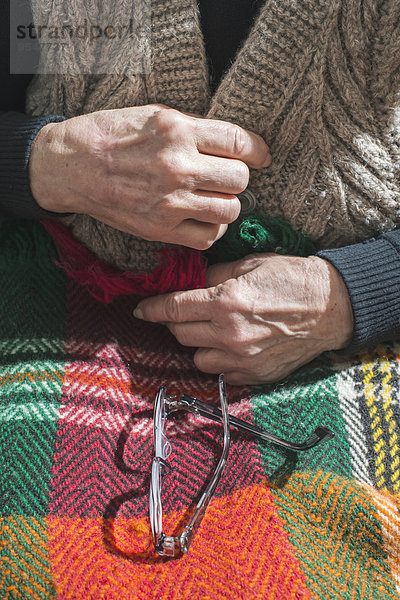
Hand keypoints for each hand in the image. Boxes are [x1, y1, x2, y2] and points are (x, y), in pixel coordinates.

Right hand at [29, 104, 270, 249]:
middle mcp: (178, 167)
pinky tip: (202, 219)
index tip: (260, 156)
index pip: (239, 142)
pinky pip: (207, 237)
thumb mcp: (153, 115)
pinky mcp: (161, 229)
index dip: (257, 150)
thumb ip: (193, 130)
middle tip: (227, 178)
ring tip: (215, 199)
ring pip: (229, 210)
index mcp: (178, 131)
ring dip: (228, 205)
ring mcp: (170, 202)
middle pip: (240, 179)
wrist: (71, 167)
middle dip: (238, 177)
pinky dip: (211, 229)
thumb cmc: (109, 135)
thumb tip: (229, 145)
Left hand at [133, 254, 353, 384]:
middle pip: (179, 333)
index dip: (152, 308)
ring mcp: (241, 358)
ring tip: (212, 329)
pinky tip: (230, 345)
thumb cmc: (292, 279)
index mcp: (225, 302)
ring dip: (196, 342)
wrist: (331, 307)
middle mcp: (229, 334)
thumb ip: (214, 277)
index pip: (173, 308)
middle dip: (175, 321)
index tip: (141, 309)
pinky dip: (217, 359)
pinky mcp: (254, 374)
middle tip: (185, 311)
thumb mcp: (249, 265)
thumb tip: (190, 284)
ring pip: (196, 357)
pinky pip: (219, 372)